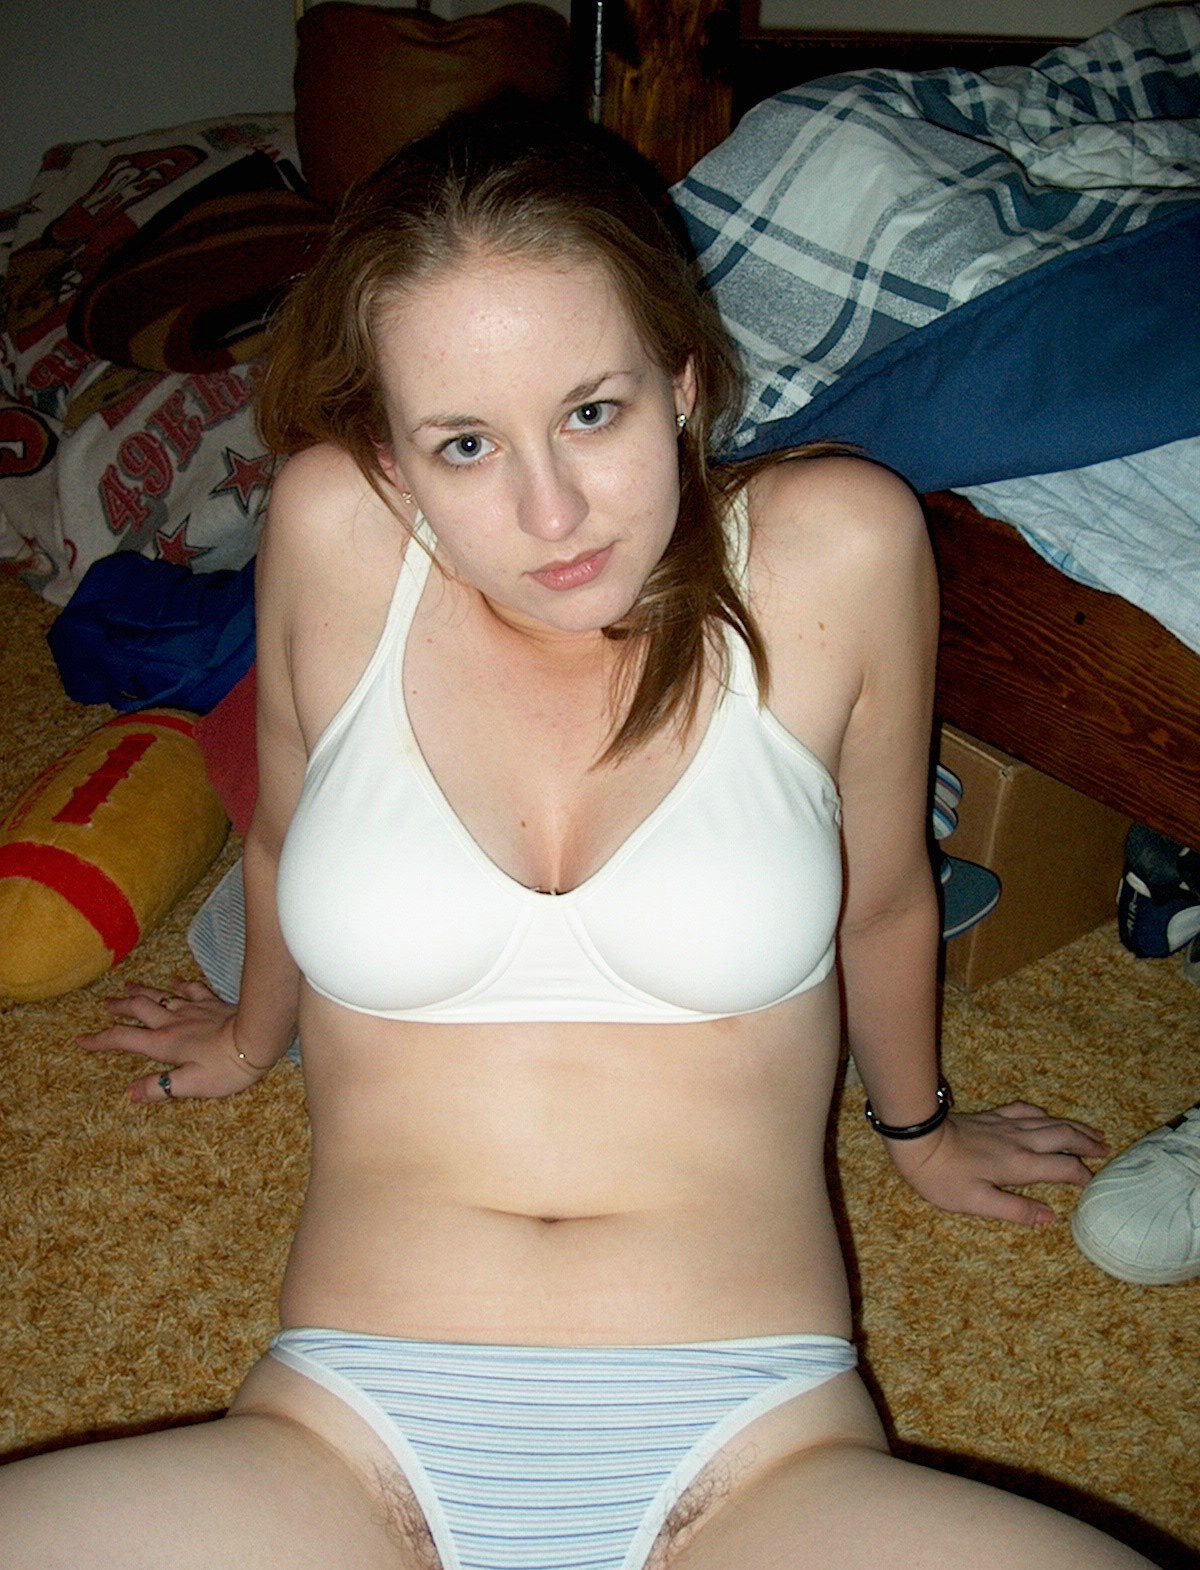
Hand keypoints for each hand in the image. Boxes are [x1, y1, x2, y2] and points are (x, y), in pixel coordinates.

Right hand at [78, 980, 268, 1102]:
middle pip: (138, 1009)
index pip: (123, 1039)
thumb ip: (159, 1088)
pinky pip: (192, 989)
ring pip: (160, 996)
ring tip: (127, 986)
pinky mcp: (213, 1003)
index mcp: (163, 1044)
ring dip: (142, 992)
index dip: (99, 1041)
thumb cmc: (227, 1067)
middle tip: (103, 1003)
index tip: (80, 1040)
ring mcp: (193, 1009)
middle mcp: (173, 1022)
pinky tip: (175, 981)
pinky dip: (180, 984)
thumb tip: (130, 1093)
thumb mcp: (191, 1084)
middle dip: (119, 1007)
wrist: (258, 1038)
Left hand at [884, 1102, 1109, 1225]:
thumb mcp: (978, 1203)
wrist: (919, 1140)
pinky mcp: (991, 1117)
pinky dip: (1043, 1114)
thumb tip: (1050, 1218)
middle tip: (1107, 1149)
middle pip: (1063, 1138)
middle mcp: (1019, 1141)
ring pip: (1049, 1122)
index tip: (1096, 1184)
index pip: (1063, 1168)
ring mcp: (1005, 1126)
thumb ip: (1016, 1210)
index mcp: (1020, 1165)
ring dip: (1073, 1127)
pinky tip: (1047, 1116)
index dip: (1083, 1176)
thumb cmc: (944, 1177)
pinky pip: (1025, 1111)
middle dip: (1087, 1144)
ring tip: (1091, 1132)